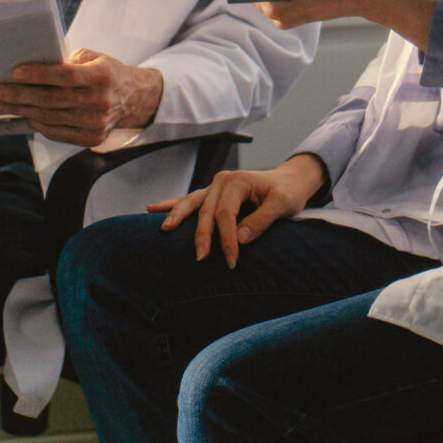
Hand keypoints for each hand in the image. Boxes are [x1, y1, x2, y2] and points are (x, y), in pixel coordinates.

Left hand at [0, 48, 161, 147]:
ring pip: (48, 118)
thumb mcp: (94, 58)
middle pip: (50, 100)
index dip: (38, 75)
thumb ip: (67, 61)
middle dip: (16, 95)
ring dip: (18, 110)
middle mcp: (99, 102)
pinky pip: (55, 132)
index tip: (14, 72)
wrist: (135, 99)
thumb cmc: (107, 73)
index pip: (65, 77)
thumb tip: (31, 67)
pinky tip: (19, 113)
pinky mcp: (91, 138)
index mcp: (101, 77)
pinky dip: (35, 123)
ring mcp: (95, 124)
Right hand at [147, 155, 328, 267]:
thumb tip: (239, 238)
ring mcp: (215, 186)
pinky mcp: (212, 194)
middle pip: (206, 210)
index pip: (226, 213)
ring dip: (178, 216)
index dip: (227, 238)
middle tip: (201, 259)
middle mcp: (222, 181)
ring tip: (164, 229)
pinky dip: (174, 205)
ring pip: (192, 203)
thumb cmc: (288, 193)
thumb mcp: (283, 204)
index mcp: (238, 181)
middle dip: (202, 236)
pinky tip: (153, 209)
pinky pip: (190, 201)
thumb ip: (262, 220)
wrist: (289, 182)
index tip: (232, 260)